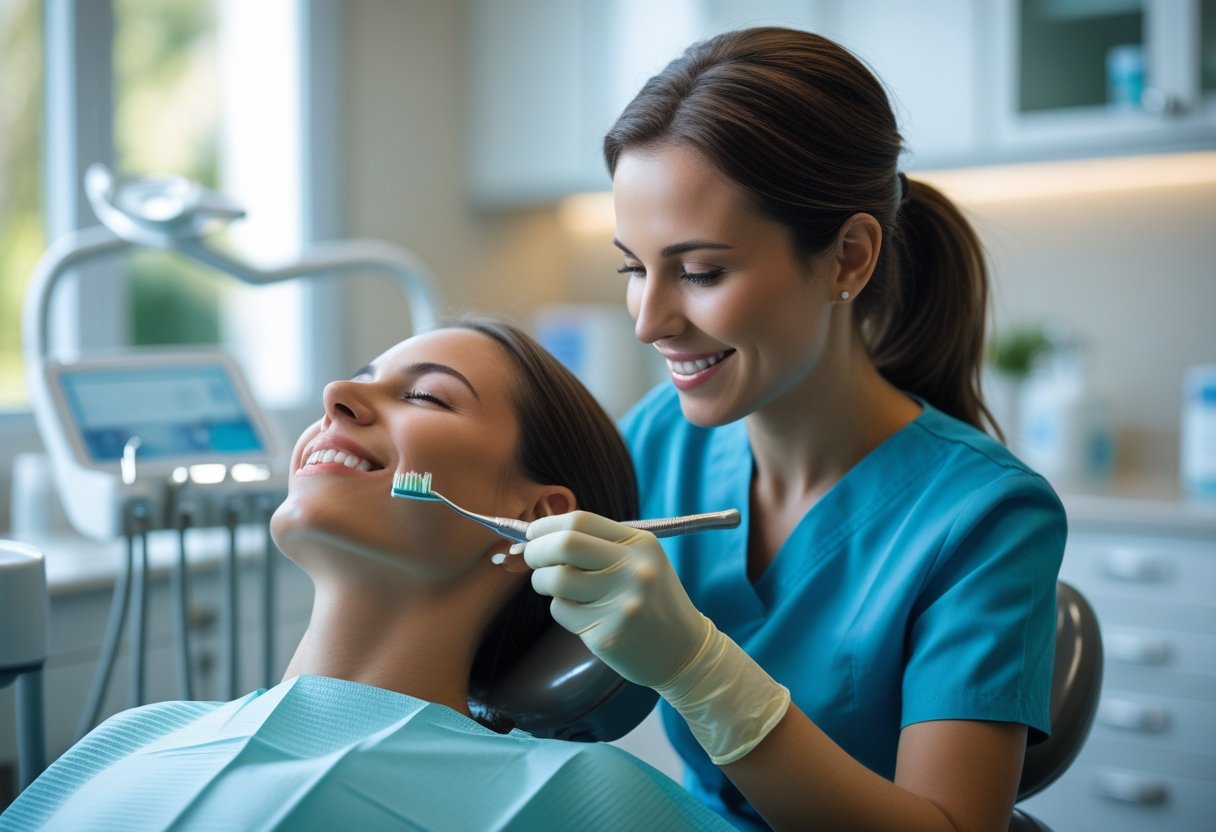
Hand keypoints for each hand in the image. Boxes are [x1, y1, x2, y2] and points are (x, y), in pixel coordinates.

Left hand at [522, 511, 709, 688]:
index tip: (532, 534)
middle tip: (530, 558)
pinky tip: (581, 614)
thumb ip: (600, 545)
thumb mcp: (641, 561)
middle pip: (564, 545)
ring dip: (542, 581)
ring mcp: (621, 602)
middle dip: (536, 550)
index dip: (547, 525)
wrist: (684, 650)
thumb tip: (538, 536)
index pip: (580, 520)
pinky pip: (562, 611)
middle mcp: (634, 569)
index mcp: (641, 544)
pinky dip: (561, 609)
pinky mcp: (607, 632)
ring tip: (552, 586)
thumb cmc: (653, 601)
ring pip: (556, 579)